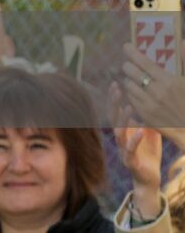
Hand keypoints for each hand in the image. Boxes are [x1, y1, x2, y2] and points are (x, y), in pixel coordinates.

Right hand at [112, 87, 164, 219]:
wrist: (149, 179)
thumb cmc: (148, 155)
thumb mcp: (150, 135)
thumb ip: (147, 121)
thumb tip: (149, 104)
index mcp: (124, 132)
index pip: (116, 112)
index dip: (115, 99)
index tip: (116, 84)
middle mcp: (120, 140)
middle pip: (113, 119)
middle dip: (114, 103)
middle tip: (117, 89)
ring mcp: (123, 150)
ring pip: (119, 133)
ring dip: (122, 120)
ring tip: (129, 107)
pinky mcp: (130, 162)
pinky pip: (130, 149)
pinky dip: (134, 139)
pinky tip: (139, 130)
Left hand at [120, 44, 184, 138]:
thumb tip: (183, 42)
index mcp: (168, 81)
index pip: (144, 62)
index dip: (132, 52)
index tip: (126, 46)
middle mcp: (156, 92)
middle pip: (131, 72)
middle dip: (129, 65)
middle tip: (130, 63)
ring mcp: (149, 104)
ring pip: (129, 85)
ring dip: (130, 79)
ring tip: (134, 78)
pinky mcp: (145, 115)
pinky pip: (131, 99)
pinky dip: (132, 93)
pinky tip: (138, 92)